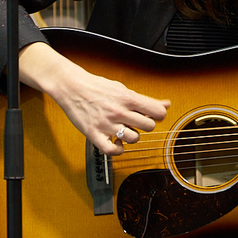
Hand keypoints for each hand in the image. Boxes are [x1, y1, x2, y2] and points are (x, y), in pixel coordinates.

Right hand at [19, 42, 168, 155]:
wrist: (71, 87)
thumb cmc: (97, 87)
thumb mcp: (123, 89)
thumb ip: (145, 99)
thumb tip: (166, 104)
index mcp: (127, 98)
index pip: (158, 112)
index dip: (158, 115)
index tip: (151, 115)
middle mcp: (119, 111)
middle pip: (148, 126)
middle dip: (145, 125)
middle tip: (136, 122)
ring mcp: (106, 124)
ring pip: (134, 139)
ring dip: (132, 136)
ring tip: (125, 130)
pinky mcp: (94, 134)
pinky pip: (112, 150)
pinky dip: (118, 149)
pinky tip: (117, 142)